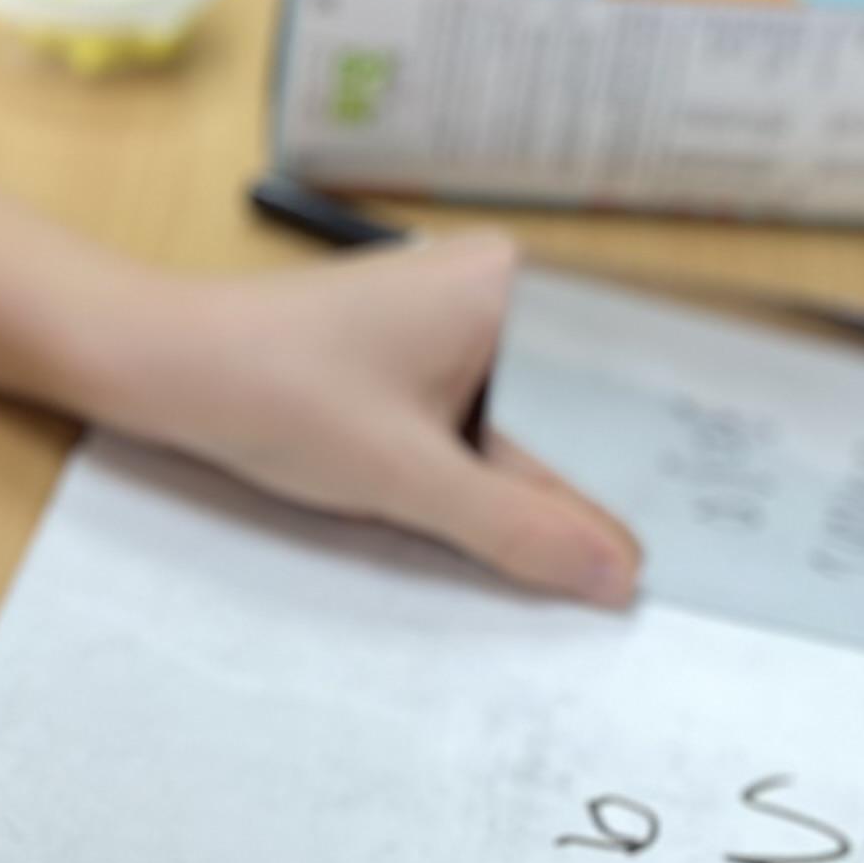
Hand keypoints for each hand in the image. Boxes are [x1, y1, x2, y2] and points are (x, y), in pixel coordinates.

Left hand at [106, 232, 638, 603]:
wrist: (159, 364)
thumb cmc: (269, 390)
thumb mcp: (406, 476)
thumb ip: (519, 528)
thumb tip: (617, 574)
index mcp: (513, 288)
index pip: (620, 382)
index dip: (656, 464)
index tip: (703, 539)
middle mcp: (497, 288)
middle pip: (581, 405)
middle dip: (601, 485)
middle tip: (649, 571)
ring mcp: (456, 318)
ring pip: (533, 420)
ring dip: (544, 488)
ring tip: (599, 560)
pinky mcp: (417, 354)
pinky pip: (485, 420)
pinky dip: (495, 475)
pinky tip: (519, 527)